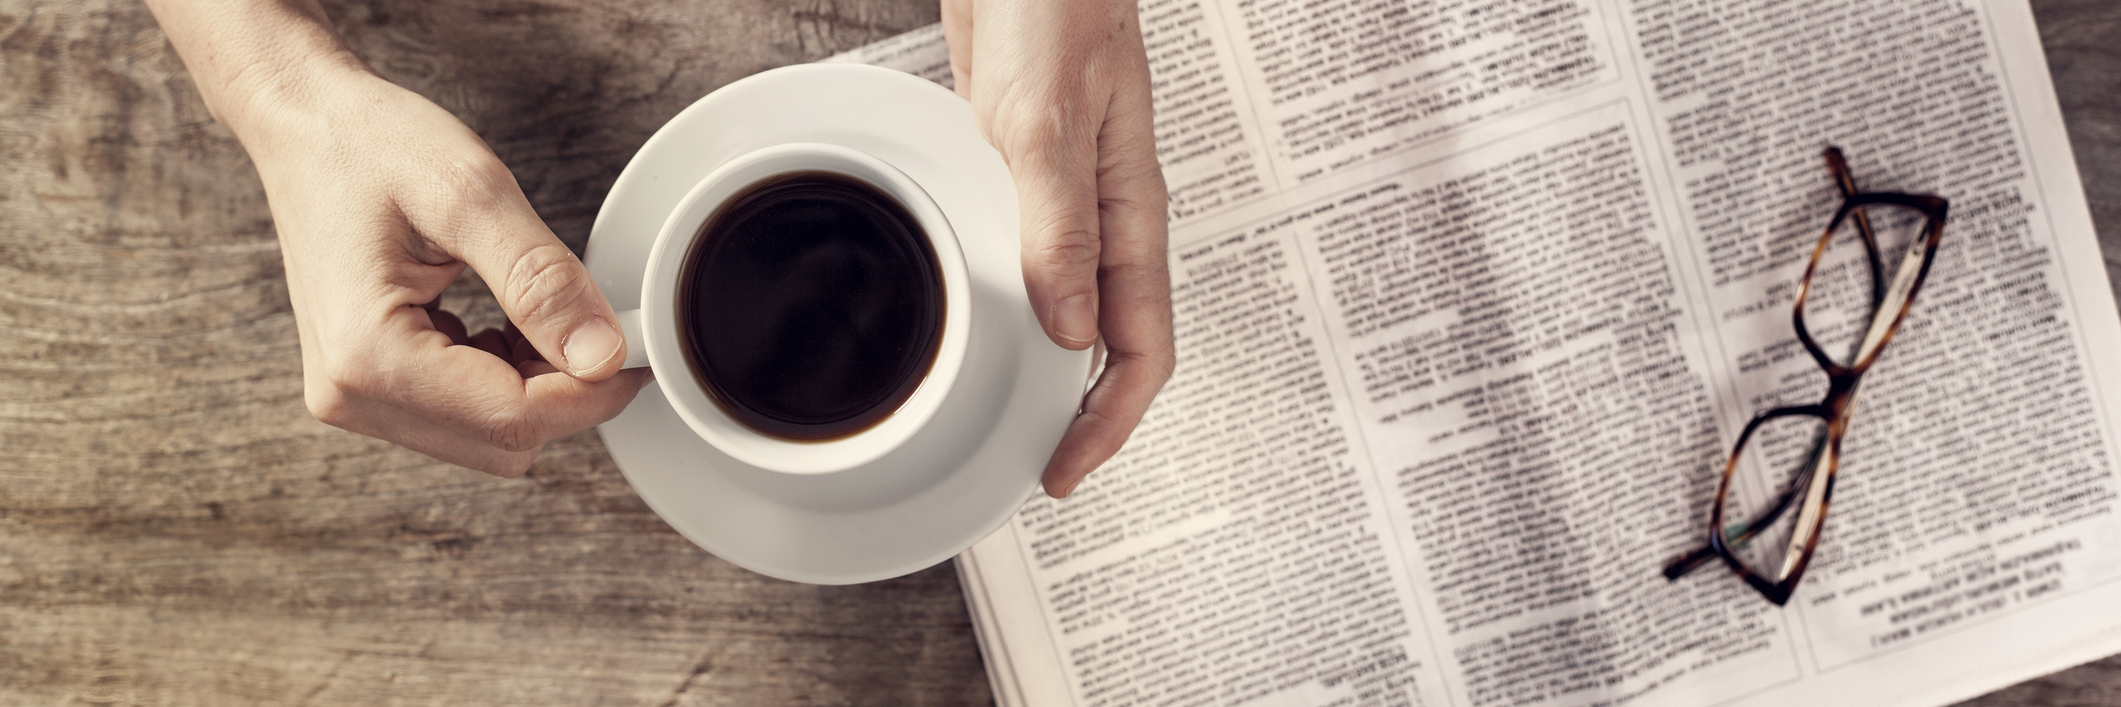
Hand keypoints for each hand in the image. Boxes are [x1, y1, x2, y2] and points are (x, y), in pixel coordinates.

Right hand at [147, 0, 647, 475]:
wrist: (304, 125)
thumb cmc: (367, 144)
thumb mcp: (470, 194)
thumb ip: (541, 281)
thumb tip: (603, 356)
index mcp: (368, 355)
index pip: (514, 417)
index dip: (593, 390)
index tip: (635, 348)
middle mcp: (350, 394)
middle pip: (503, 441)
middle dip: (567, 391)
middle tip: (598, 322)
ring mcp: (353, 397)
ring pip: (487, 437)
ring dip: (537, 386)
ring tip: (540, 310)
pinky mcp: (366, 387)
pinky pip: (461, 416)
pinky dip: (504, 378)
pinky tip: (508, 323)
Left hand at [943, 0, 1175, 497]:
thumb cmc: (1055, 6)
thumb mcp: (1045, 120)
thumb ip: (1059, 225)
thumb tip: (1069, 329)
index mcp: (1132, 208)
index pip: (1143, 343)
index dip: (1109, 420)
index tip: (1066, 468)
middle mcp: (1109, 213)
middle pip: (1119, 343)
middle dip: (1088, 416)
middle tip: (1042, 469)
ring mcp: (1071, 198)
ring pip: (1082, 310)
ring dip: (1059, 374)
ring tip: (1021, 423)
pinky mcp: (1028, 174)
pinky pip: (1041, 268)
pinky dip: (1026, 315)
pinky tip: (996, 328)